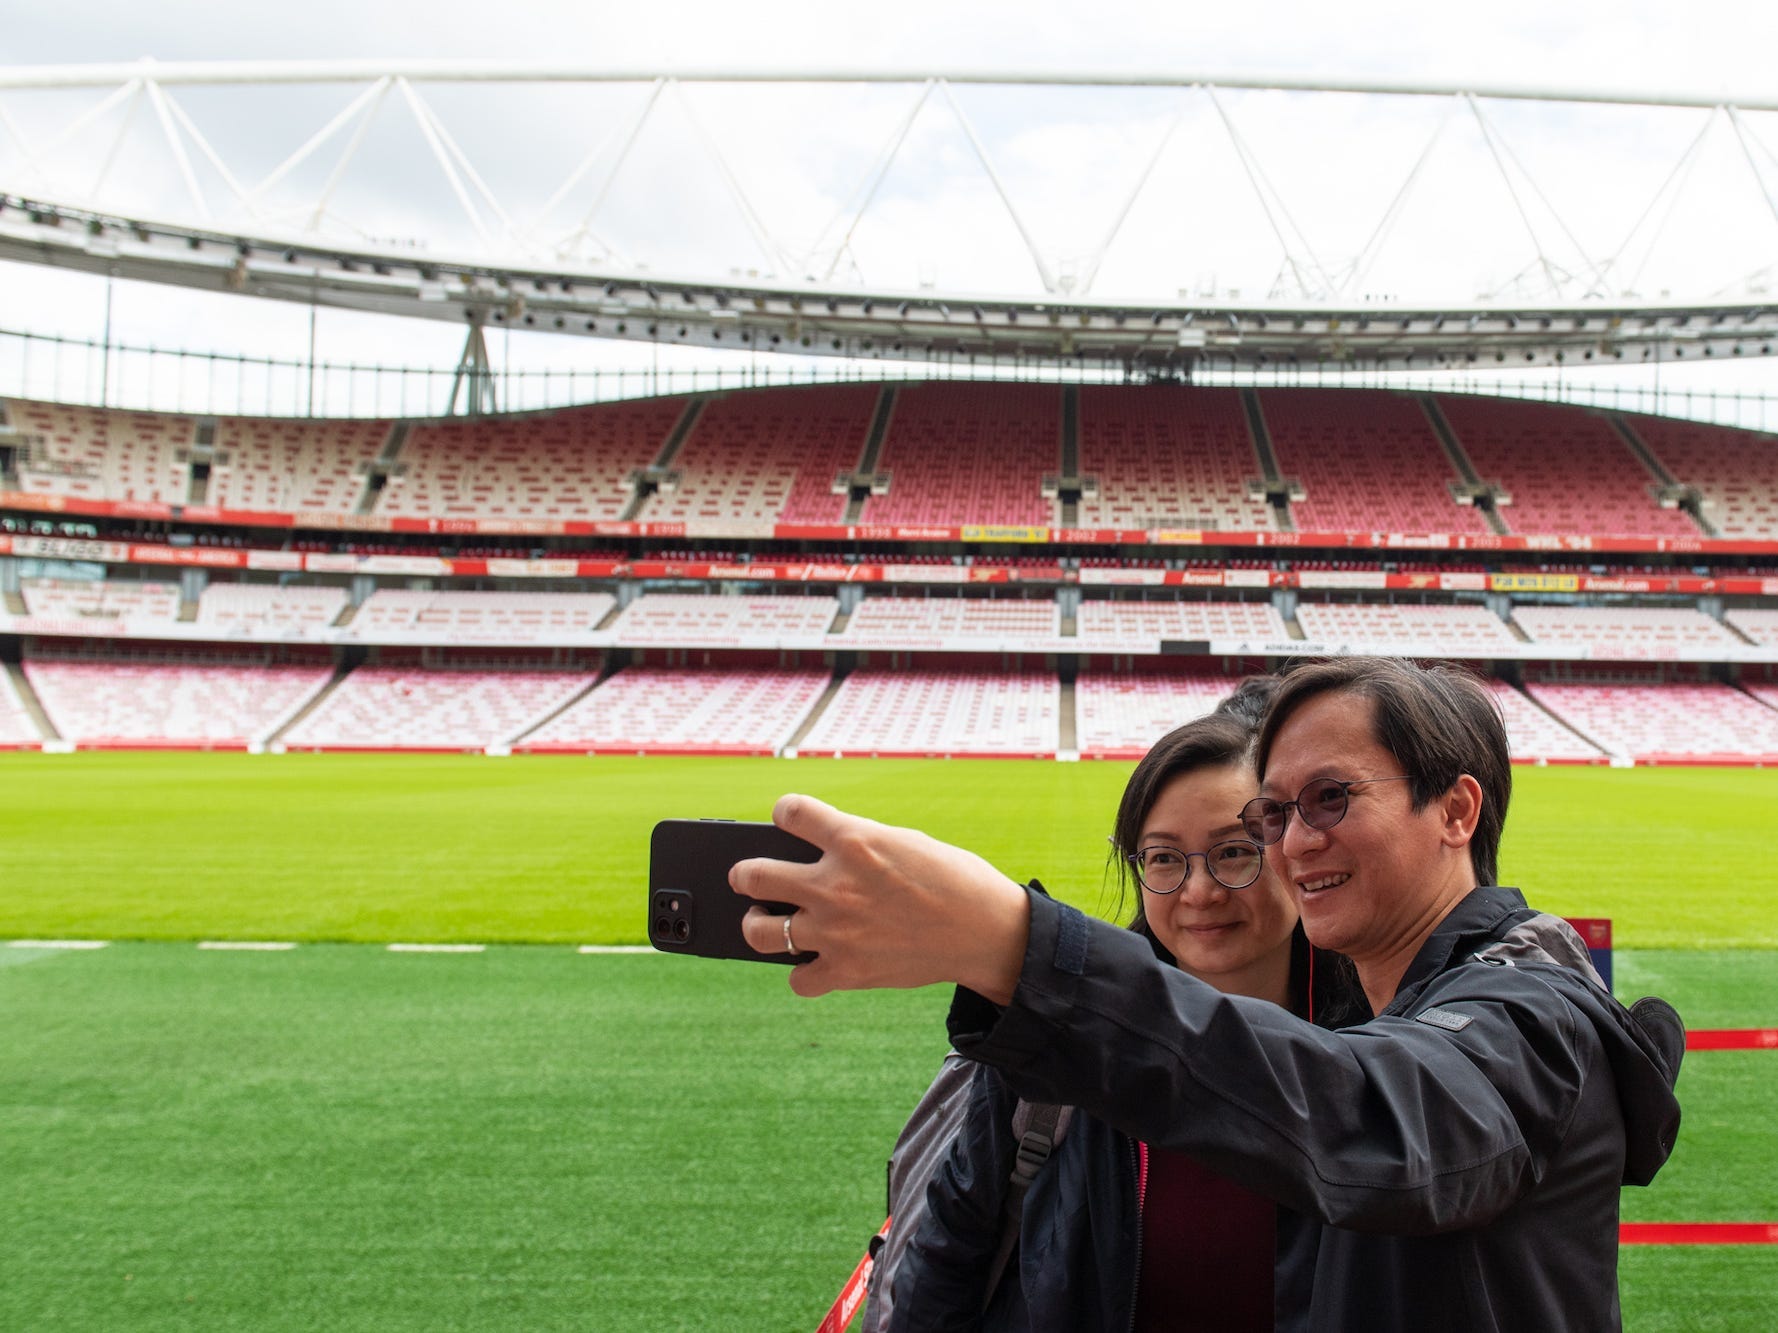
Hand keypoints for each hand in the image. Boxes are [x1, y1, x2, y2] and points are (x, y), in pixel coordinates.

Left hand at [733, 793, 1031, 1000]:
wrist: (988, 932)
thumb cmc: (952, 880)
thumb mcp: (903, 842)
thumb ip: (856, 846)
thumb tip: (816, 857)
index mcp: (854, 839)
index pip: (790, 811)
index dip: (785, 813)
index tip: (787, 819)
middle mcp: (835, 884)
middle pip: (753, 875)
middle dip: (744, 875)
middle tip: (748, 878)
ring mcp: (835, 932)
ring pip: (758, 931)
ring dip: (758, 924)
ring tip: (767, 920)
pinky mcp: (846, 972)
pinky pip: (797, 980)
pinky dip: (803, 973)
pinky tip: (814, 962)